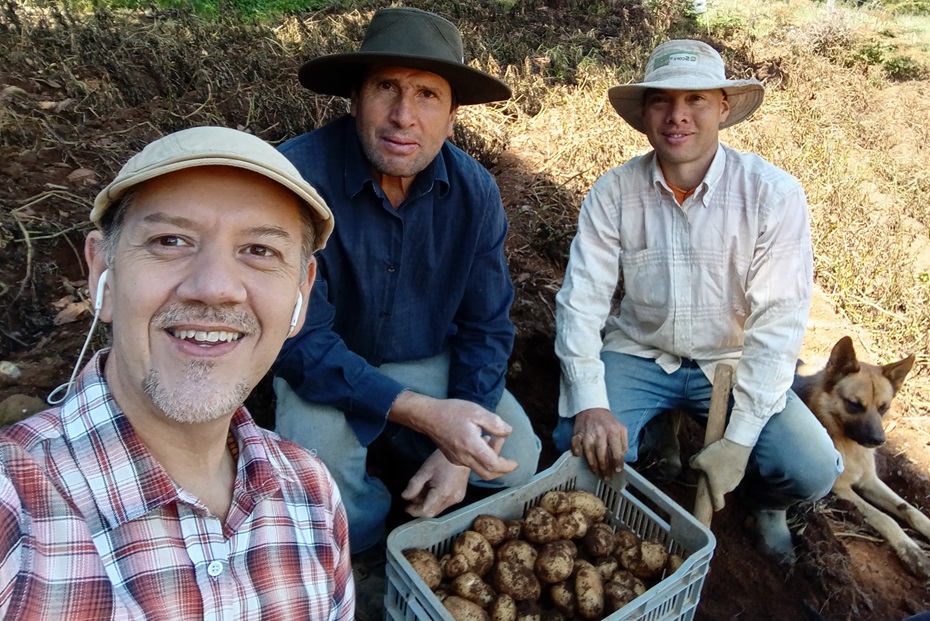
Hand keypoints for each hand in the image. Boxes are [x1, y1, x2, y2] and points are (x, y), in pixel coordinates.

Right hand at [390, 392, 516, 480]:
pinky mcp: (453, 458)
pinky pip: (471, 465)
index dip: (507, 466)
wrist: (428, 417)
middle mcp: (464, 457)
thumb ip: (495, 423)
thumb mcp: (477, 411)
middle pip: (487, 474)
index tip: (515, 463)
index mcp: (472, 446)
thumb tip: (508, 432)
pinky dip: (481, 462)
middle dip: (502, 472)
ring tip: (496, 447)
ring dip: (491, 466)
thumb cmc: (452, 412)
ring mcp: (458, 460)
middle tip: (510, 464)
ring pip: (479, 471)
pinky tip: (483, 446)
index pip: (494, 465)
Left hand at [402, 449, 469, 517]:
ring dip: (428, 504)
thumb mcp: (424, 471)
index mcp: (442, 493)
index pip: (426, 511)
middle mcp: (451, 499)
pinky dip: (436, 501)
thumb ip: (413, 486)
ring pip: (438, 509)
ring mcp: (457, 499)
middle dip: (420, 508)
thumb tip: (405, 497)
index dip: (414, 511)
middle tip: (412, 498)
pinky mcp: (459, 497)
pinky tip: (433, 490)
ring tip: (423, 490)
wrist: (461, 454)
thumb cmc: (442, 460)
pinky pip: (444, 504)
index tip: (406, 507)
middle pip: (432, 512)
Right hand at [570, 407, 627, 479]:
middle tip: (606, 476)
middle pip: (602, 453)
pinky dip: (576, 449)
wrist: (592, 407)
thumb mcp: (621, 428)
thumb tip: (622, 457)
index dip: (617, 462)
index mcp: (613, 431)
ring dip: (592, 463)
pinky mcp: (578, 433)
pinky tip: (578, 455)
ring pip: (589, 451)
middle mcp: (600, 432)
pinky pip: (575, 442)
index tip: (617, 470)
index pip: (616, 450)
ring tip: (596, 472)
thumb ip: (623, 442)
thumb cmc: (607, 421)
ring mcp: (588, 433)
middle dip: (605, 467)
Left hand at [689, 438, 752, 510]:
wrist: (737, 445)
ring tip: (717, 463)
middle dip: (714, 484)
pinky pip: (732, 475)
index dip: (715, 507)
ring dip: (722, 477)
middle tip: (708, 472)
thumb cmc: (717, 456)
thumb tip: (692, 465)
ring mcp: (737, 481)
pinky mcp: (742, 472)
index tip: (712, 506)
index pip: (718, 504)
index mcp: (718, 488)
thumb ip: (693, 464)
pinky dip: (728, 471)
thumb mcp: (700, 459)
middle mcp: (729, 488)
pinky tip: (725, 460)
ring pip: (727, 482)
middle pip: (720, 490)